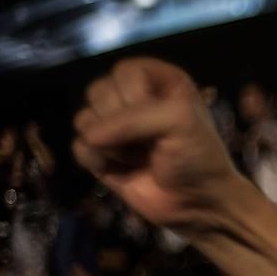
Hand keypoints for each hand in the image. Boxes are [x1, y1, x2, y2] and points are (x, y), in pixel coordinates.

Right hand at [72, 59, 241, 229]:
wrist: (198, 203)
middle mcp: (133, 97)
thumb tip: (90, 136)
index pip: (124, 72)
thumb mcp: (179, 122)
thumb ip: (133, 119)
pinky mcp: (100, 153)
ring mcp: (113, 126)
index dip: (136, 96)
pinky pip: (78, 146)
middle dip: (122, 122)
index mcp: (157, 79)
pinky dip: (98, 160)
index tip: (159, 118)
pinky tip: (123, 169)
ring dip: (112, 144)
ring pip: (83, 118)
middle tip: (150, 141)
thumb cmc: (198, 157)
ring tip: (140, 155)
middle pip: (97, 92)